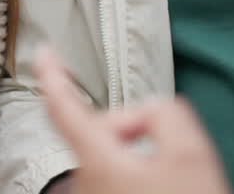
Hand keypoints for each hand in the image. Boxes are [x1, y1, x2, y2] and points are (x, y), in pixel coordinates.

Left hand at [34, 46, 231, 193]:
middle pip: (101, 133)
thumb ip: (166, 112)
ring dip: (142, 160)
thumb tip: (149, 110)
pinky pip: (120, 182)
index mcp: (96, 160)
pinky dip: (141, 179)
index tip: (42, 52)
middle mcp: (85, 183)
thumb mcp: (191, 153)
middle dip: (134, 129)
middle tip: (171, 155)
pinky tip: (166, 190)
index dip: (53, 75)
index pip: (64, 107)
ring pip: (114, 160)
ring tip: (173, 185)